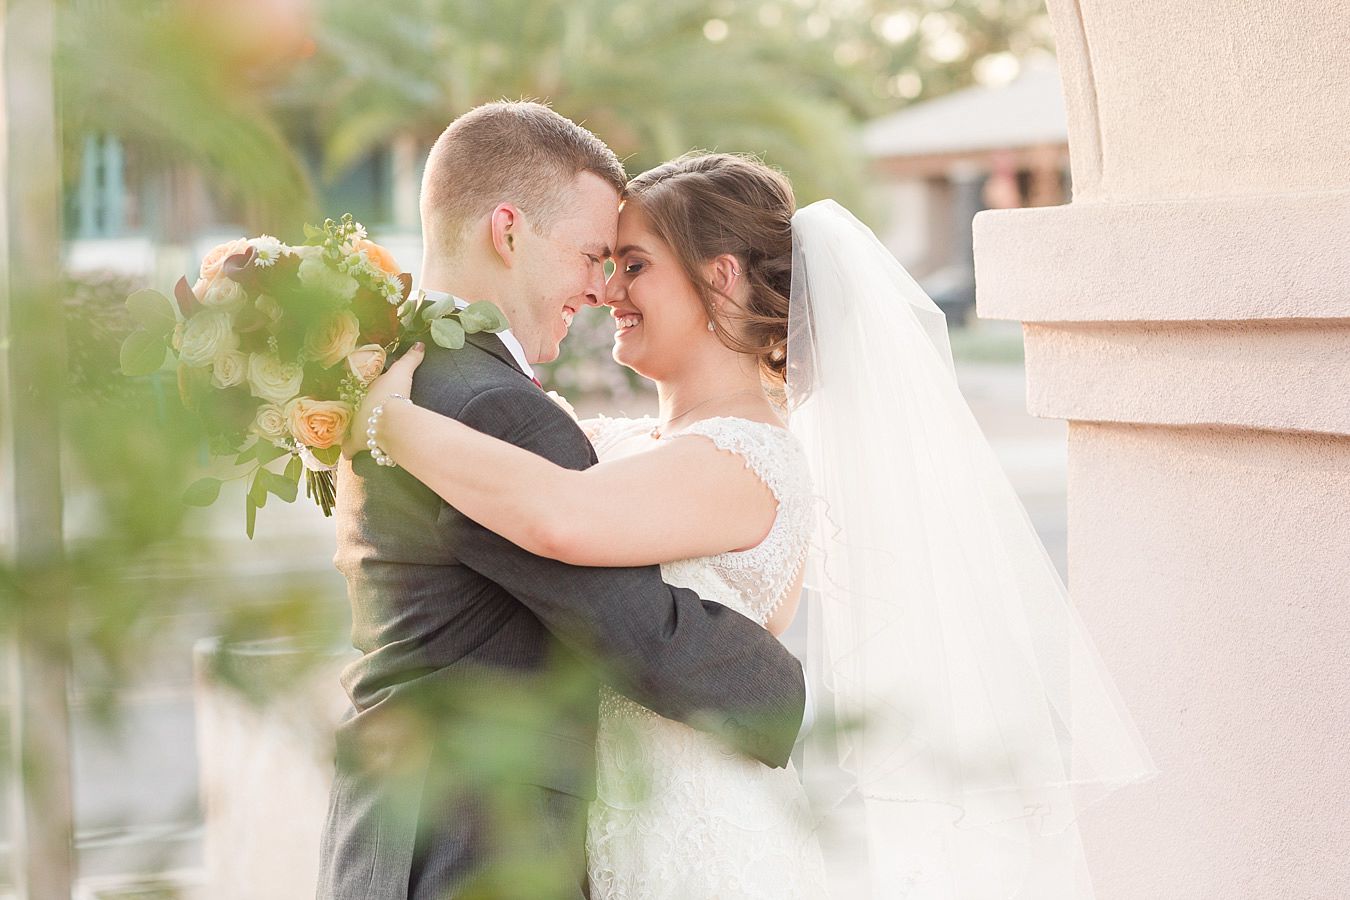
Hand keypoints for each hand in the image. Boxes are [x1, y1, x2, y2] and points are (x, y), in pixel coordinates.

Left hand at [342, 341, 425, 458]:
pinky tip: (348, 455)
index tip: (368, 395)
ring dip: (349, 431)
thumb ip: (411, 358)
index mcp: (365, 392)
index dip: (365, 394)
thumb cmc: (392, 395)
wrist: (389, 420)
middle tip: (360, 415)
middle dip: (355, 412)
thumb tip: (420, 344)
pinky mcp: (358, 443)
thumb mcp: (402, 372)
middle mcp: (356, 408)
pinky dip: (348, 452)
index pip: (362, 391)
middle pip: (353, 409)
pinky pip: (349, 449)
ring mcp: (355, 426)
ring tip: (353, 433)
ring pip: (348, 427)